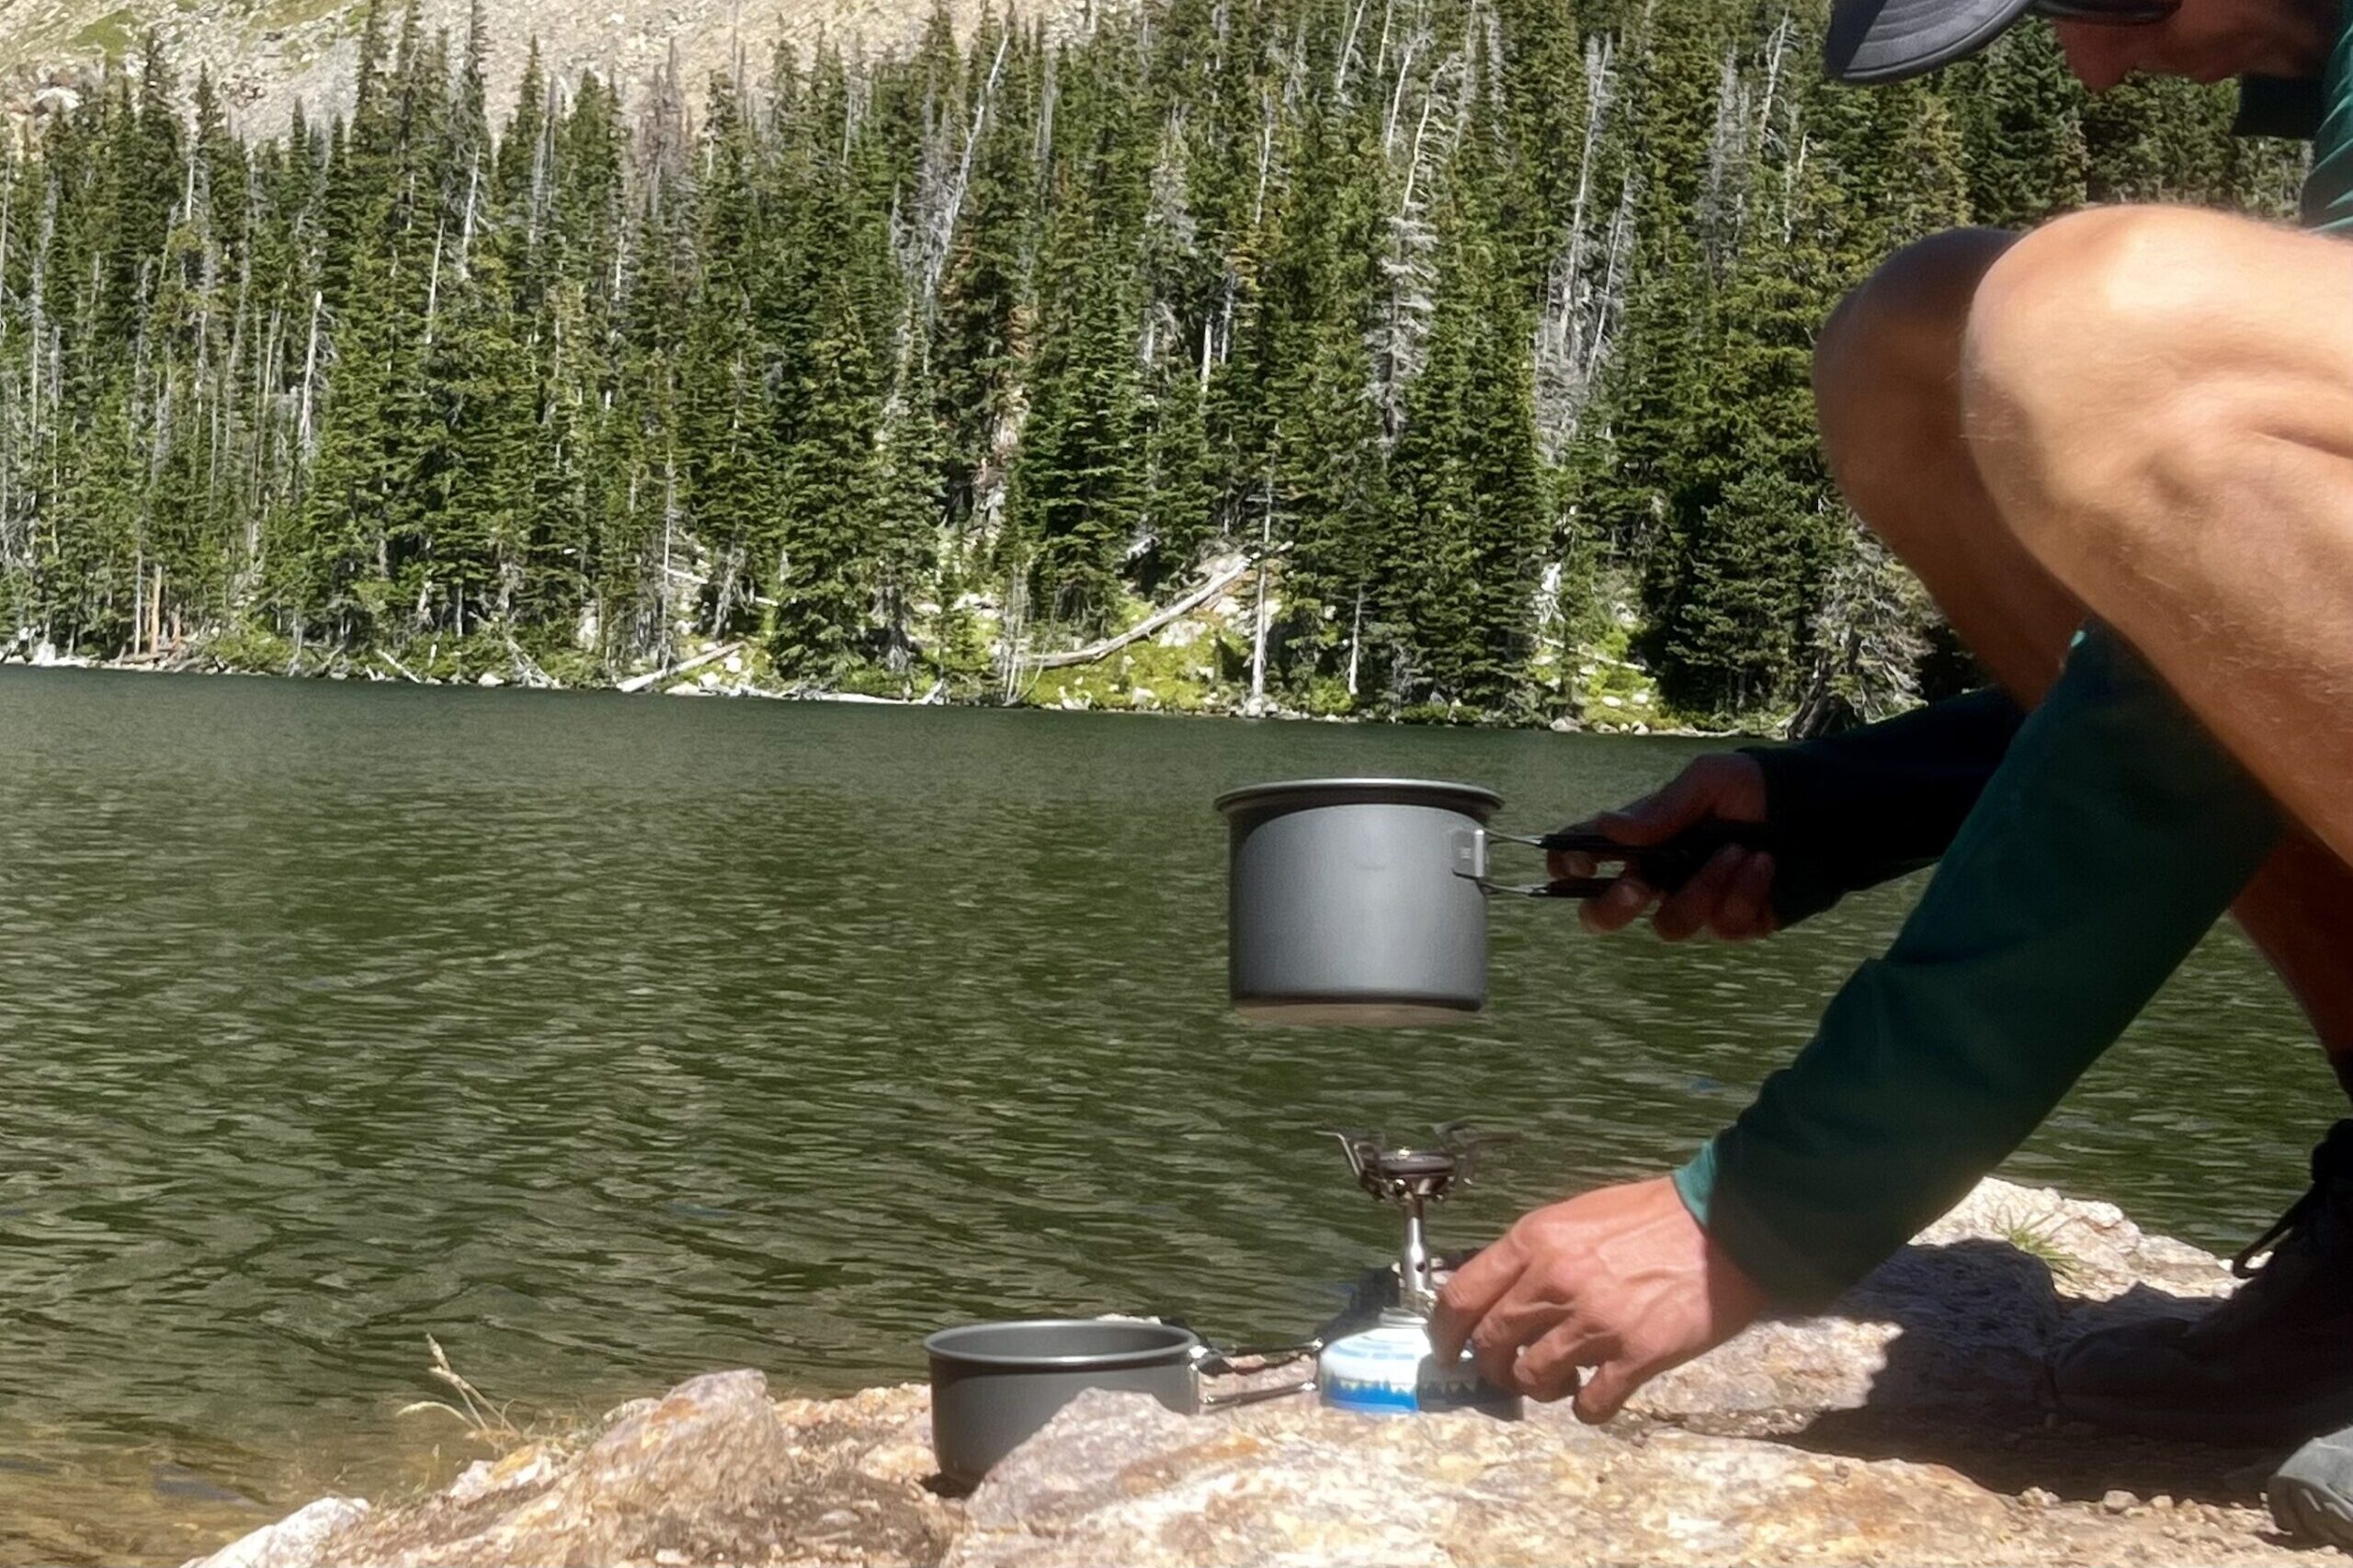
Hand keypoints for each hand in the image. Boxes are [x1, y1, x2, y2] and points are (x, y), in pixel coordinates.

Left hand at [1427, 1177, 1768, 1421]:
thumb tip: (1499, 1292)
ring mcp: (1594, 1323)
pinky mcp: (1636, 1356)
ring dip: (1537, 1387)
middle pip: (1491, 1342)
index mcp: (1535, 1241)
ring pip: (1532, 1377)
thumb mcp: (1576, 1216)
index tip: (1446, 1350)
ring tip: (1559, 1379)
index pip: (1462, 1295)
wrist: (1724, 1226)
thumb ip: (1534, 1253)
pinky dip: (1585, 1408)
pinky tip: (1595, 1395)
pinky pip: (1590, 1404)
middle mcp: (1555, 1282)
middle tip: (1507, 1369)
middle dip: (1490, 1364)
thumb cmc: (1651, 1217)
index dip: (1444, 1331)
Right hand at [1552, 753, 1774, 940]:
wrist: (1822, 809)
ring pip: (1670, 924)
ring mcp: (1694, 906)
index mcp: (1639, 841)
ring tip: (1741, 850)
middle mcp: (1657, 878)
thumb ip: (1659, 808)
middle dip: (1612, 907)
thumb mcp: (1707, 780)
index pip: (1581, 859)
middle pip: (1603, 915)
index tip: (1583, 863)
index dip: (1567, 866)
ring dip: (1703, 887)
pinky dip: (1744, 891)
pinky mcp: (1733, 925)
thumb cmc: (1754, 787)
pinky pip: (1722, 926)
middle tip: (1638, 885)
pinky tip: (1764, 863)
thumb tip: (1606, 828)